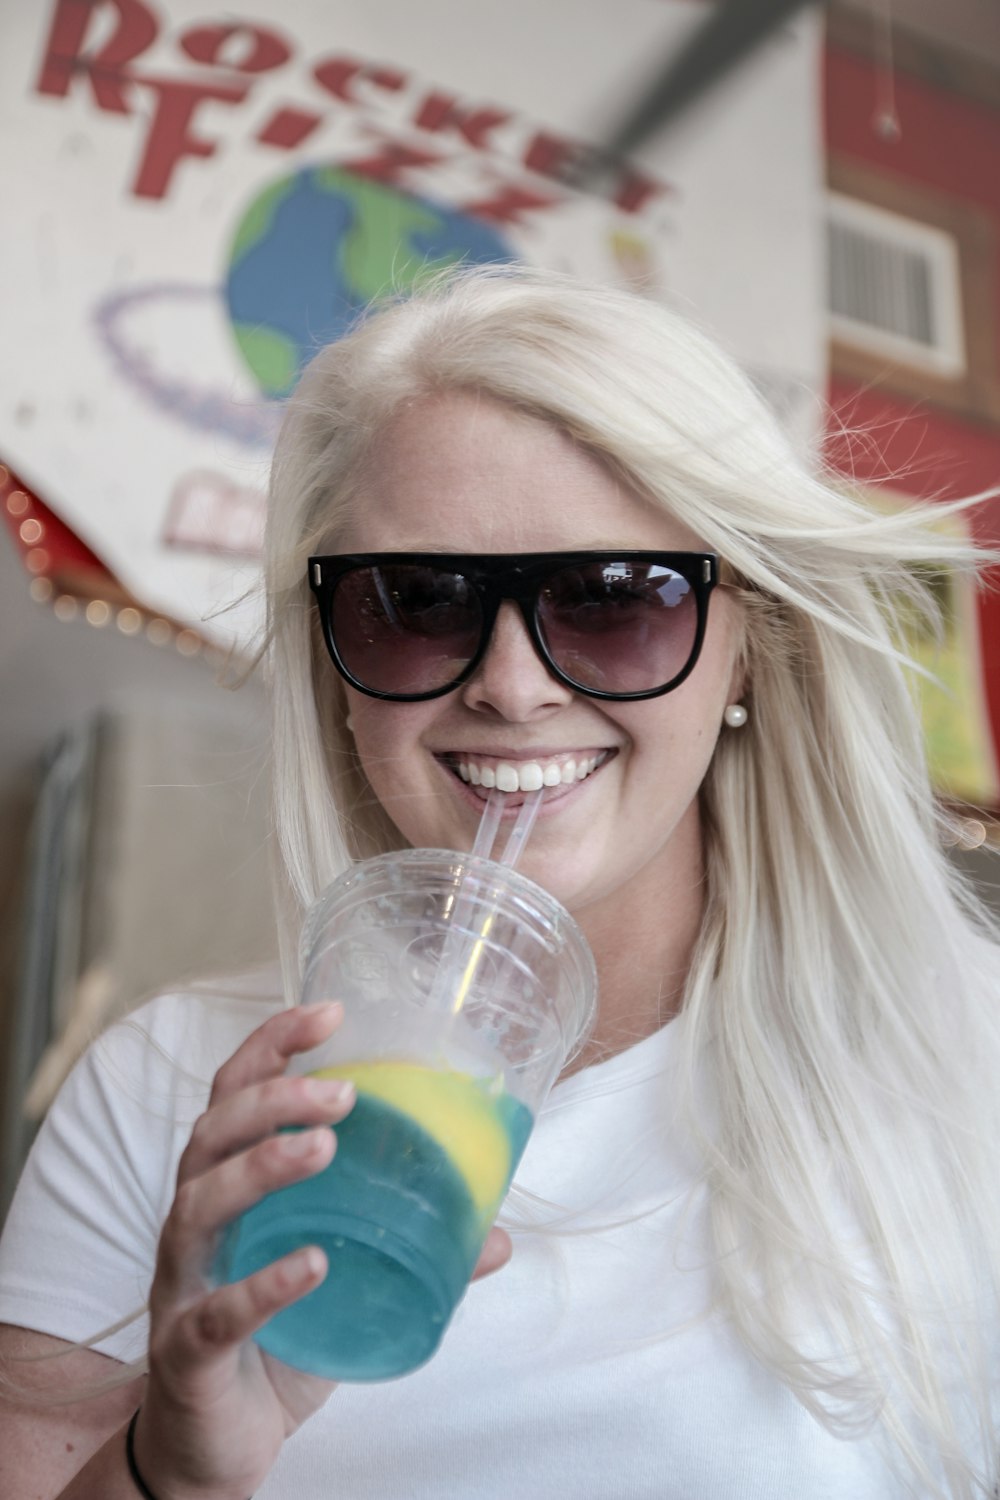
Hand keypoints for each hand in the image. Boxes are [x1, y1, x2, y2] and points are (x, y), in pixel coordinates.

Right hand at [134, 1002, 510, 1499]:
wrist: (215, 1448)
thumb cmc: (275, 1342)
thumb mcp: (347, 1284)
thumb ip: (415, 1253)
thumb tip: (499, 1232)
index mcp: (228, 1186)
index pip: (235, 1093)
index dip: (273, 1044)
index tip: (330, 1012)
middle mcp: (196, 1221)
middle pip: (210, 1132)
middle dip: (272, 1097)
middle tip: (342, 1094)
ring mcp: (183, 1283)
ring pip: (199, 1203)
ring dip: (259, 1165)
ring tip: (322, 1147)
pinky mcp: (186, 1349)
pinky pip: (215, 1310)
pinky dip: (263, 1283)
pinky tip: (312, 1264)